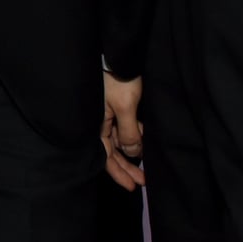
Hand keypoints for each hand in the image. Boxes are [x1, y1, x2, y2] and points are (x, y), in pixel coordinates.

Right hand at [101, 71, 146, 190]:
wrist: (119, 55)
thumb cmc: (118, 81)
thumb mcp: (125, 108)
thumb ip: (128, 133)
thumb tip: (131, 153)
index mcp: (96, 125)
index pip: (105, 156)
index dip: (118, 172)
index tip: (132, 186)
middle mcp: (99, 123)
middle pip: (111, 152)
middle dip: (126, 167)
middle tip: (142, 181)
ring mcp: (107, 115)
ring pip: (119, 141)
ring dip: (131, 152)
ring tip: (146, 161)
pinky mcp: (115, 107)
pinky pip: (123, 129)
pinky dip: (133, 136)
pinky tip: (143, 138)